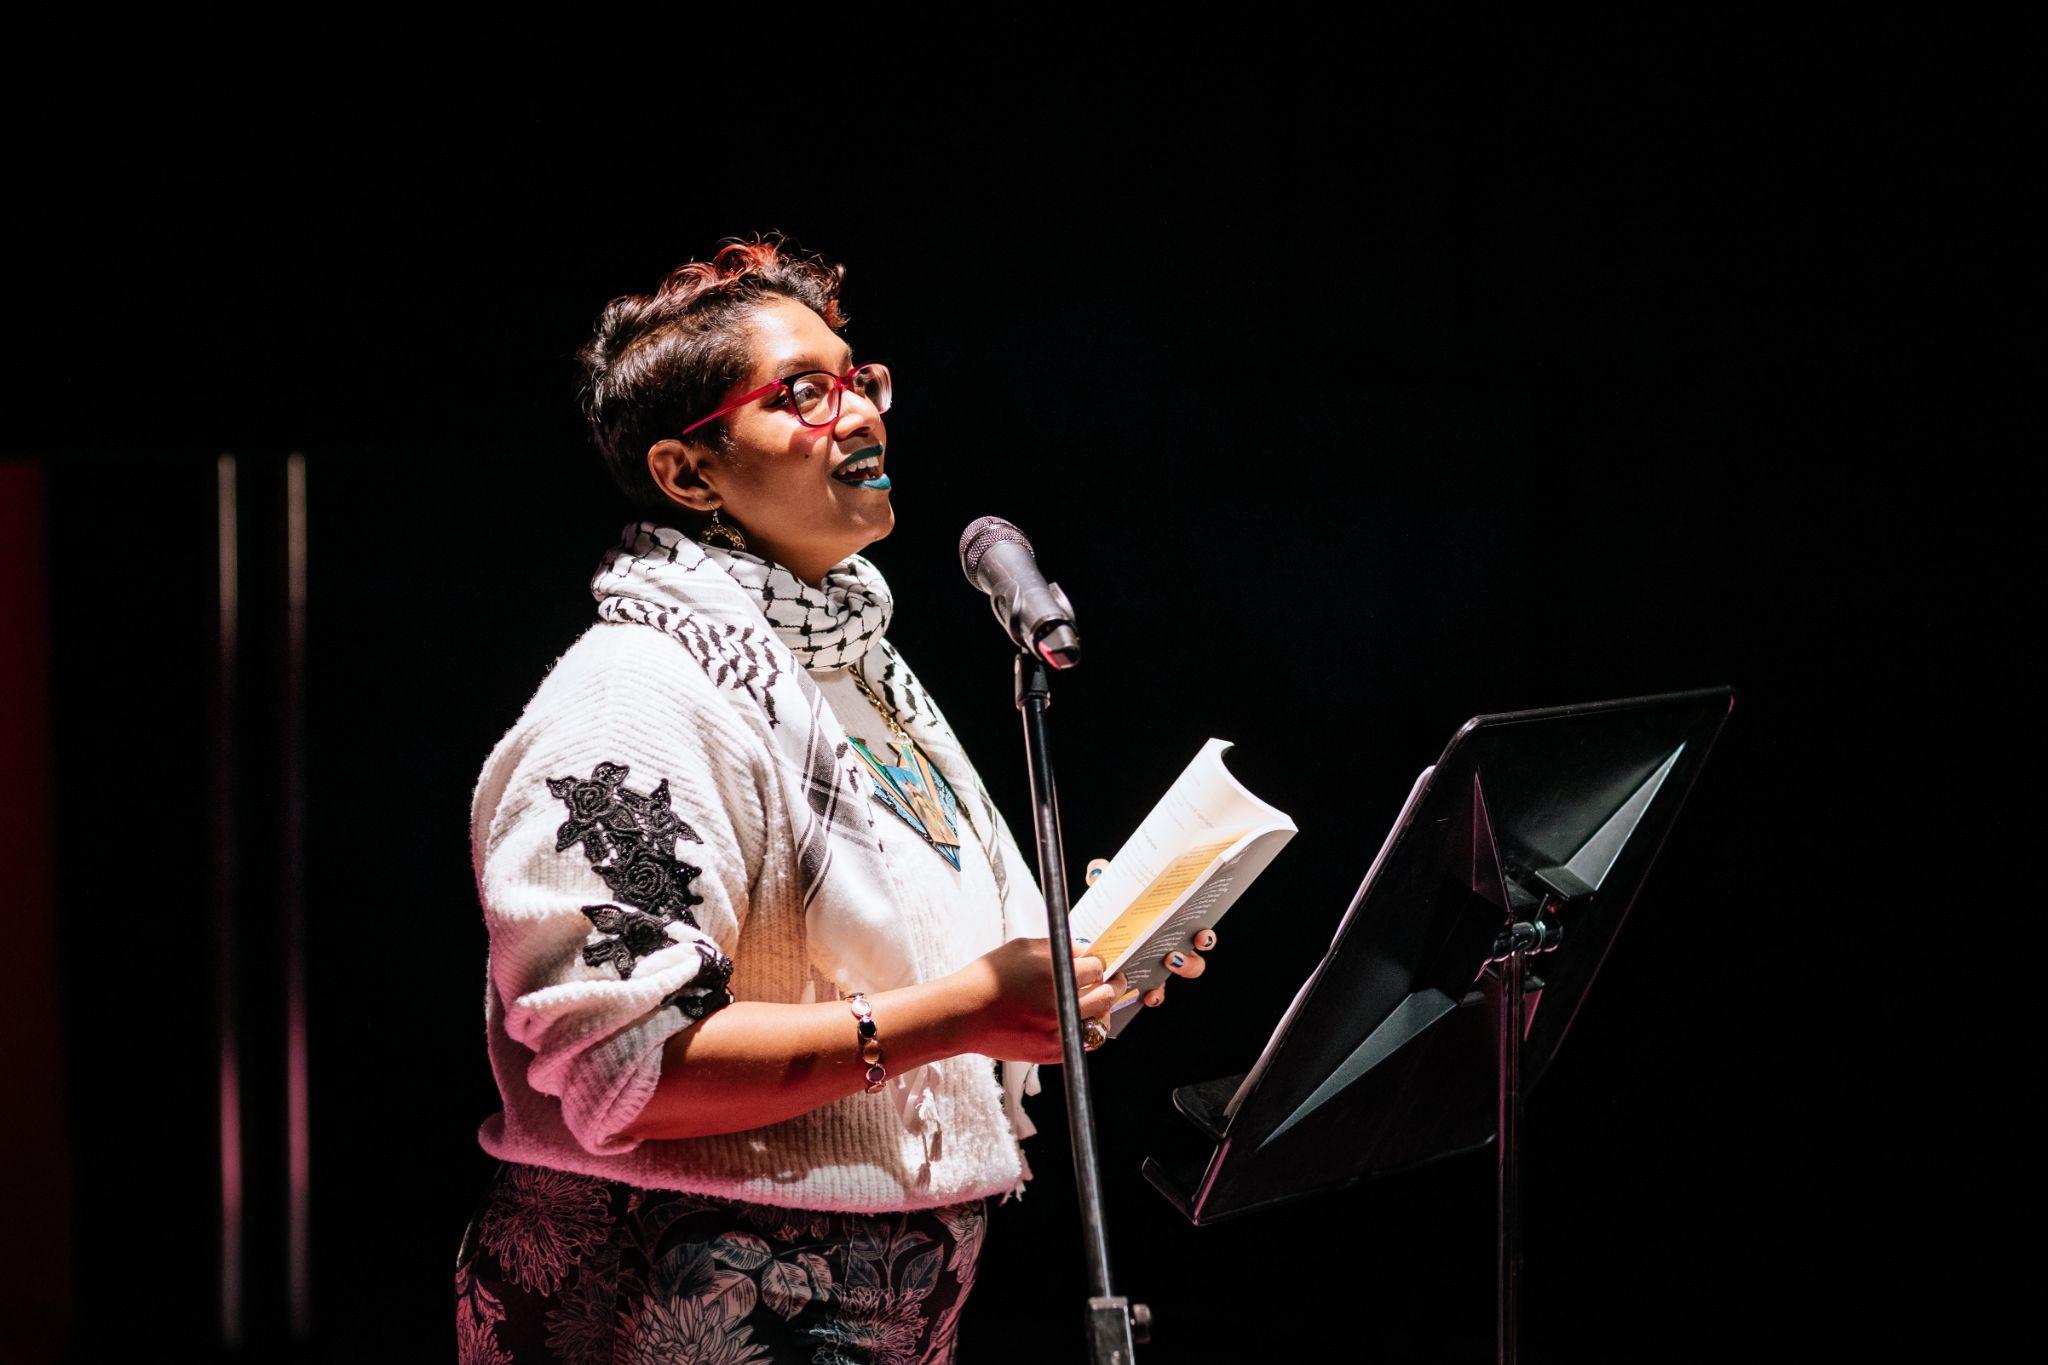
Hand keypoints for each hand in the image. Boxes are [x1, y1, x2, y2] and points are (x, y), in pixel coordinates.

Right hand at [953, 935, 1128, 1064]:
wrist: (963, 1014)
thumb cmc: (988, 979)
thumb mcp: (1022, 948)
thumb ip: (1056, 947)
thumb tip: (1082, 949)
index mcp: (1055, 973)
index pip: (1097, 967)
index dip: (1099, 962)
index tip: (1098, 963)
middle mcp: (1061, 1003)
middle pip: (1106, 994)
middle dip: (1112, 984)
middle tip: (1114, 979)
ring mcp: (1058, 1030)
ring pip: (1100, 1020)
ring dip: (1103, 1009)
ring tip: (1099, 1000)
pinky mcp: (1051, 1051)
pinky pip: (1085, 1042)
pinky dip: (1088, 1029)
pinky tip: (1083, 1019)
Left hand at [1084, 857, 1217, 1009]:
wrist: (1087, 933)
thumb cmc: (1109, 909)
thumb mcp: (1109, 890)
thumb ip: (1103, 876)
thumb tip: (1097, 871)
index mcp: (1169, 925)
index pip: (1197, 931)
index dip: (1205, 937)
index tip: (1200, 935)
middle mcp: (1170, 948)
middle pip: (1194, 961)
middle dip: (1190, 961)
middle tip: (1172, 954)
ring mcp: (1158, 969)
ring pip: (1176, 980)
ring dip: (1172, 979)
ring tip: (1160, 968)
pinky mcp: (1142, 984)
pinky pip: (1156, 995)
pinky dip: (1155, 996)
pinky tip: (1146, 996)